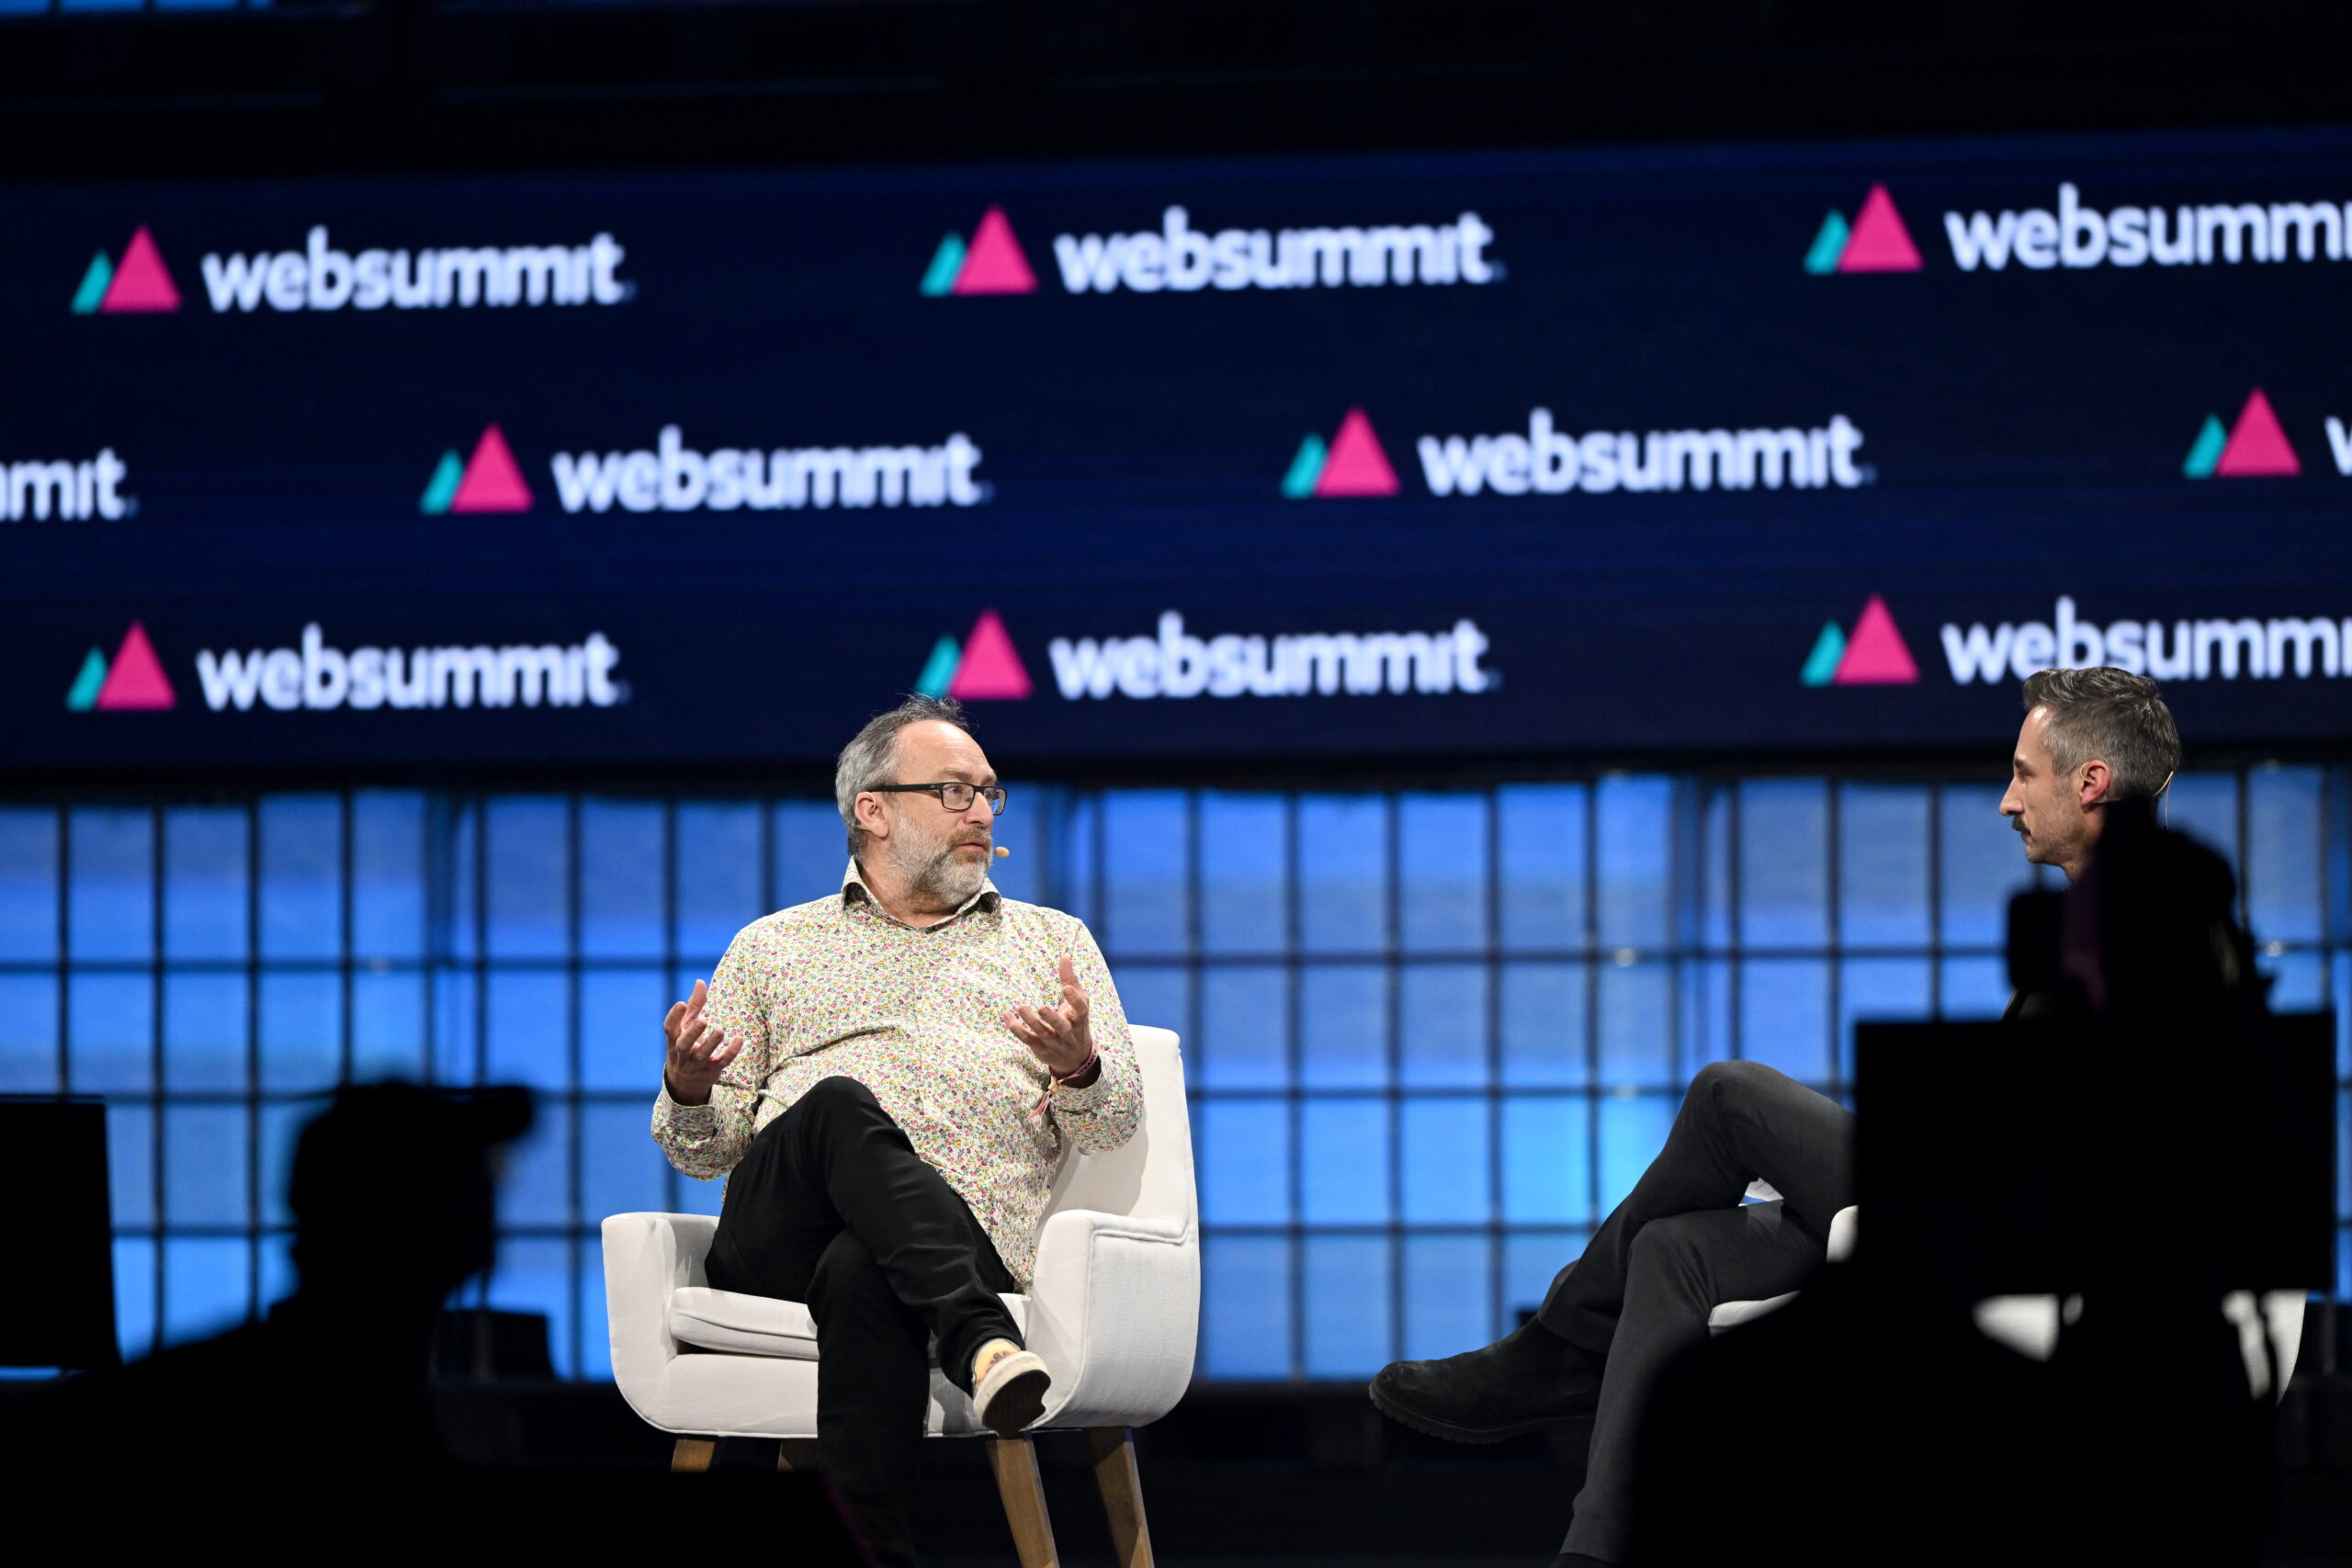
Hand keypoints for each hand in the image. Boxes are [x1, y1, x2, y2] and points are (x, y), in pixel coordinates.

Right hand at [663, 979, 741, 1105]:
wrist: (685, 1082)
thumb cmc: (686, 1045)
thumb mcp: (686, 1026)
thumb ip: (694, 1005)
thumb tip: (700, 981)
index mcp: (674, 1039)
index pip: (669, 1029)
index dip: (673, 1016)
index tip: (681, 1003)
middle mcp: (682, 1053)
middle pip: (684, 1045)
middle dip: (693, 1033)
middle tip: (703, 1020)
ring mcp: (696, 1064)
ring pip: (702, 1056)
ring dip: (711, 1044)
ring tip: (720, 1030)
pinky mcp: (711, 1071)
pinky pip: (721, 1063)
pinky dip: (730, 1053)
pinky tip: (739, 1040)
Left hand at [1003, 956, 1098, 1083]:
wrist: (1075, 1058)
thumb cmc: (1076, 1022)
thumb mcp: (1079, 1002)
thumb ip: (1071, 979)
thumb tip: (1065, 955)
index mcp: (1080, 1019)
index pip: (1081, 1010)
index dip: (1074, 1000)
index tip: (1066, 988)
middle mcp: (1068, 1033)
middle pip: (1061, 1027)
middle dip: (1052, 1018)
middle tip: (1041, 1007)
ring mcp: (1054, 1042)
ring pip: (1042, 1034)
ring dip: (1031, 1022)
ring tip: (1021, 1007)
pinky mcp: (1040, 1048)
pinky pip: (1027, 1039)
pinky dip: (1016, 1029)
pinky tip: (1006, 1016)